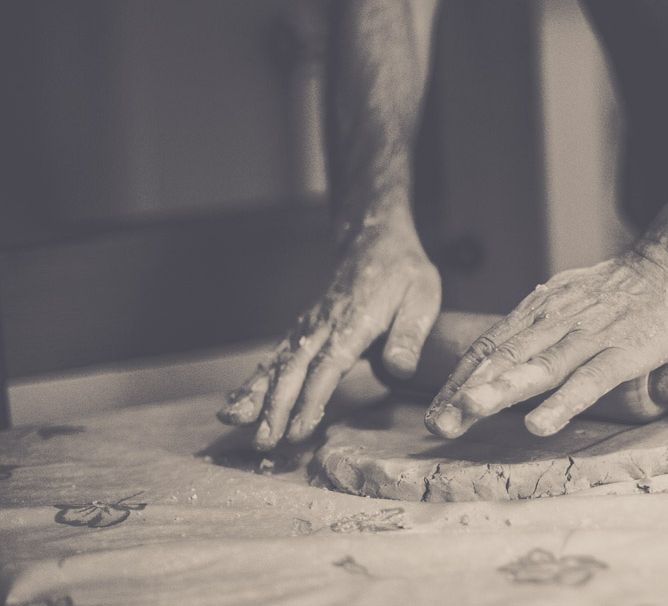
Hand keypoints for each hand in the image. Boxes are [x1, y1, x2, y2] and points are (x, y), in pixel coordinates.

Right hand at [218, 230, 440, 449]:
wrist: (374, 241)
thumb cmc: (402, 272)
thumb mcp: (421, 297)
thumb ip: (410, 335)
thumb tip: (401, 370)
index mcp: (354, 322)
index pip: (328, 366)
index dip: (311, 400)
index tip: (299, 430)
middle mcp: (323, 326)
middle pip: (294, 370)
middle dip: (275, 407)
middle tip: (263, 442)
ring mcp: (308, 327)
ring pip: (277, 363)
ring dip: (255, 395)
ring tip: (232, 422)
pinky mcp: (303, 329)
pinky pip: (275, 357)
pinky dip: (253, 380)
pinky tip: (237, 404)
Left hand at [424, 249, 667, 437]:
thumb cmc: (621, 290)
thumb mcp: (566, 300)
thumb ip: (535, 326)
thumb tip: (500, 352)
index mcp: (539, 311)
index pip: (489, 347)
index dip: (459, 380)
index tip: (436, 412)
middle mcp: (556, 322)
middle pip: (504, 359)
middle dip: (466, 393)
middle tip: (437, 424)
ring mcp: (590, 337)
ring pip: (538, 367)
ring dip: (501, 390)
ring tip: (470, 412)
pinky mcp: (624, 352)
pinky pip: (589, 381)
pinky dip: (563, 403)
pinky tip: (539, 425)